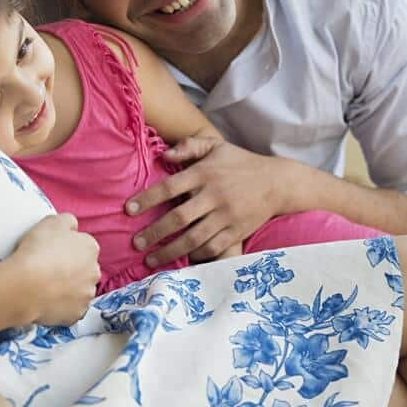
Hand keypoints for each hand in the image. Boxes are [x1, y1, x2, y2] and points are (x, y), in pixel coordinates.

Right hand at [9, 213, 100, 326]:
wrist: (25, 286)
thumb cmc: (37, 251)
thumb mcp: (52, 221)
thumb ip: (68, 221)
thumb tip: (72, 227)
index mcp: (90, 248)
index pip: (83, 246)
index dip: (66, 249)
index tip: (52, 252)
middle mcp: (95, 272)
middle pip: (84, 269)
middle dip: (71, 269)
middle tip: (48, 269)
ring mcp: (86, 295)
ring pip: (79, 290)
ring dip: (68, 289)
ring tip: (46, 287)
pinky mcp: (76, 314)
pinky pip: (71, 309)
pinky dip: (61, 306)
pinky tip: (47, 301)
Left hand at [127, 137, 295, 263]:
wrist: (277, 182)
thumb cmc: (240, 163)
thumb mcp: (216, 146)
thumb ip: (189, 146)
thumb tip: (164, 154)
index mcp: (205, 173)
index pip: (170, 187)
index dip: (148, 199)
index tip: (129, 210)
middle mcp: (214, 195)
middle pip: (179, 218)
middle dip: (154, 233)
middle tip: (136, 243)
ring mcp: (227, 216)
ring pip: (194, 238)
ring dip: (170, 251)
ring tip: (151, 260)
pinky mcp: (237, 231)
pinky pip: (213, 248)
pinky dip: (196, 256)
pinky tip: (182, 259)